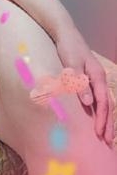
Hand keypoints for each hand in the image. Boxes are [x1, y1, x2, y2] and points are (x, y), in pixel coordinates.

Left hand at [54, 28, 114, 144]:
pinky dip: (101, 110)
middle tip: (108, 142)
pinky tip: (98, 118)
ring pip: (105, 102)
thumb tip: (88, 103)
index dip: (102, 119)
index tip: (100, 134)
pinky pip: (99, 98)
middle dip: (109, 124)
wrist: (65, 33)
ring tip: (106, 135)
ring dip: (106, 119)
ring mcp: (96, 78)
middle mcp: (100, 78)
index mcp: (98, 76)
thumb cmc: (69, 47)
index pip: (103, 102)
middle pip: (108, 104)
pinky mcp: (90, 78)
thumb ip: (79, 82)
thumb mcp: (72, 63)